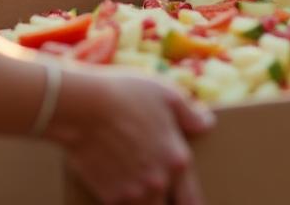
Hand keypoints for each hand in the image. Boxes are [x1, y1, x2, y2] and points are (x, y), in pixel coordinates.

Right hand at [50, 66, 213, 203]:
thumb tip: (207, 124)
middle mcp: (159, 182)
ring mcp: (133, 193)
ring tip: (136, 188)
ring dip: (145, 202)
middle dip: (165, 201)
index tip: (185, 201)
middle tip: (158, 191)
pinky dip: (121, 200)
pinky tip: (115, 186)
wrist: (82, 107)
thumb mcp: (166, 95)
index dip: (189, 202)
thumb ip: (190, 114)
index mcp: (177, 160)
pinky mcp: (108, 196)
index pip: (192, 199)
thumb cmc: (125, 95)